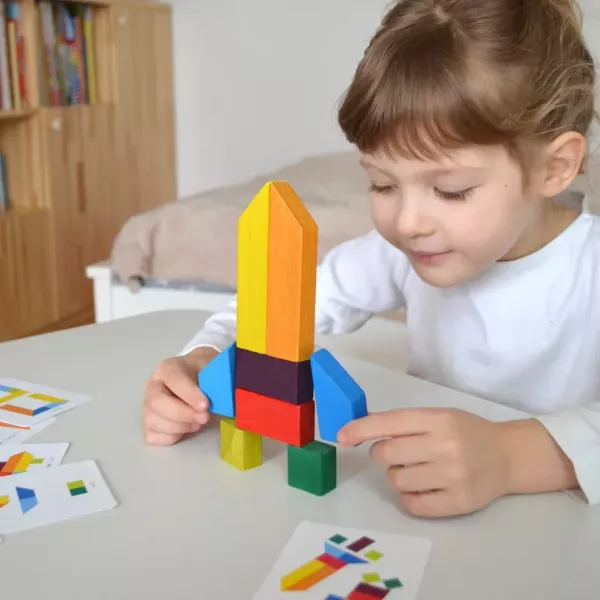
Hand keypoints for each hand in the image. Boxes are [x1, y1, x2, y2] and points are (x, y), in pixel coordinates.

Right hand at [143, 347, 217, 445]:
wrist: (198, 377)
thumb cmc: (205, 375)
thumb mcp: (213, 371)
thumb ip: (216, 382)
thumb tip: (222, 399)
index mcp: (167, 368)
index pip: (174, 379)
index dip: (189, 394)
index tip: (206, 405)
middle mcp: (153, 385)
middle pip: (157, 402)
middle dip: (183, 414)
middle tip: (204, 417)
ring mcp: (147, 405)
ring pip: (153, 420)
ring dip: (179, 426)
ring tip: (198, 422)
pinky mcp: (148, 424)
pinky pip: (153, 436)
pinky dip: (172, 437)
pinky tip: (186, 428)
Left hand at [338, 408, 510, 517]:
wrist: (508, 456)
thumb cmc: (467, 432)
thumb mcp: (440, 417)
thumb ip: (406, 424)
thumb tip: (362, 429)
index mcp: (438, 419)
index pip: (389, 423)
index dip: (360, 429)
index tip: (341, 436)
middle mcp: (445, 445)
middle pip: (387, 454)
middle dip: (382, 455)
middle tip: (396, 455)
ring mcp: (453, 475)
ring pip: (396, 480)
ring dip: (397, 476)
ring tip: (416, 471)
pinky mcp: (459, 502)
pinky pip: (413, 504)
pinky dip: (409, 497)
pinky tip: (422, 488)